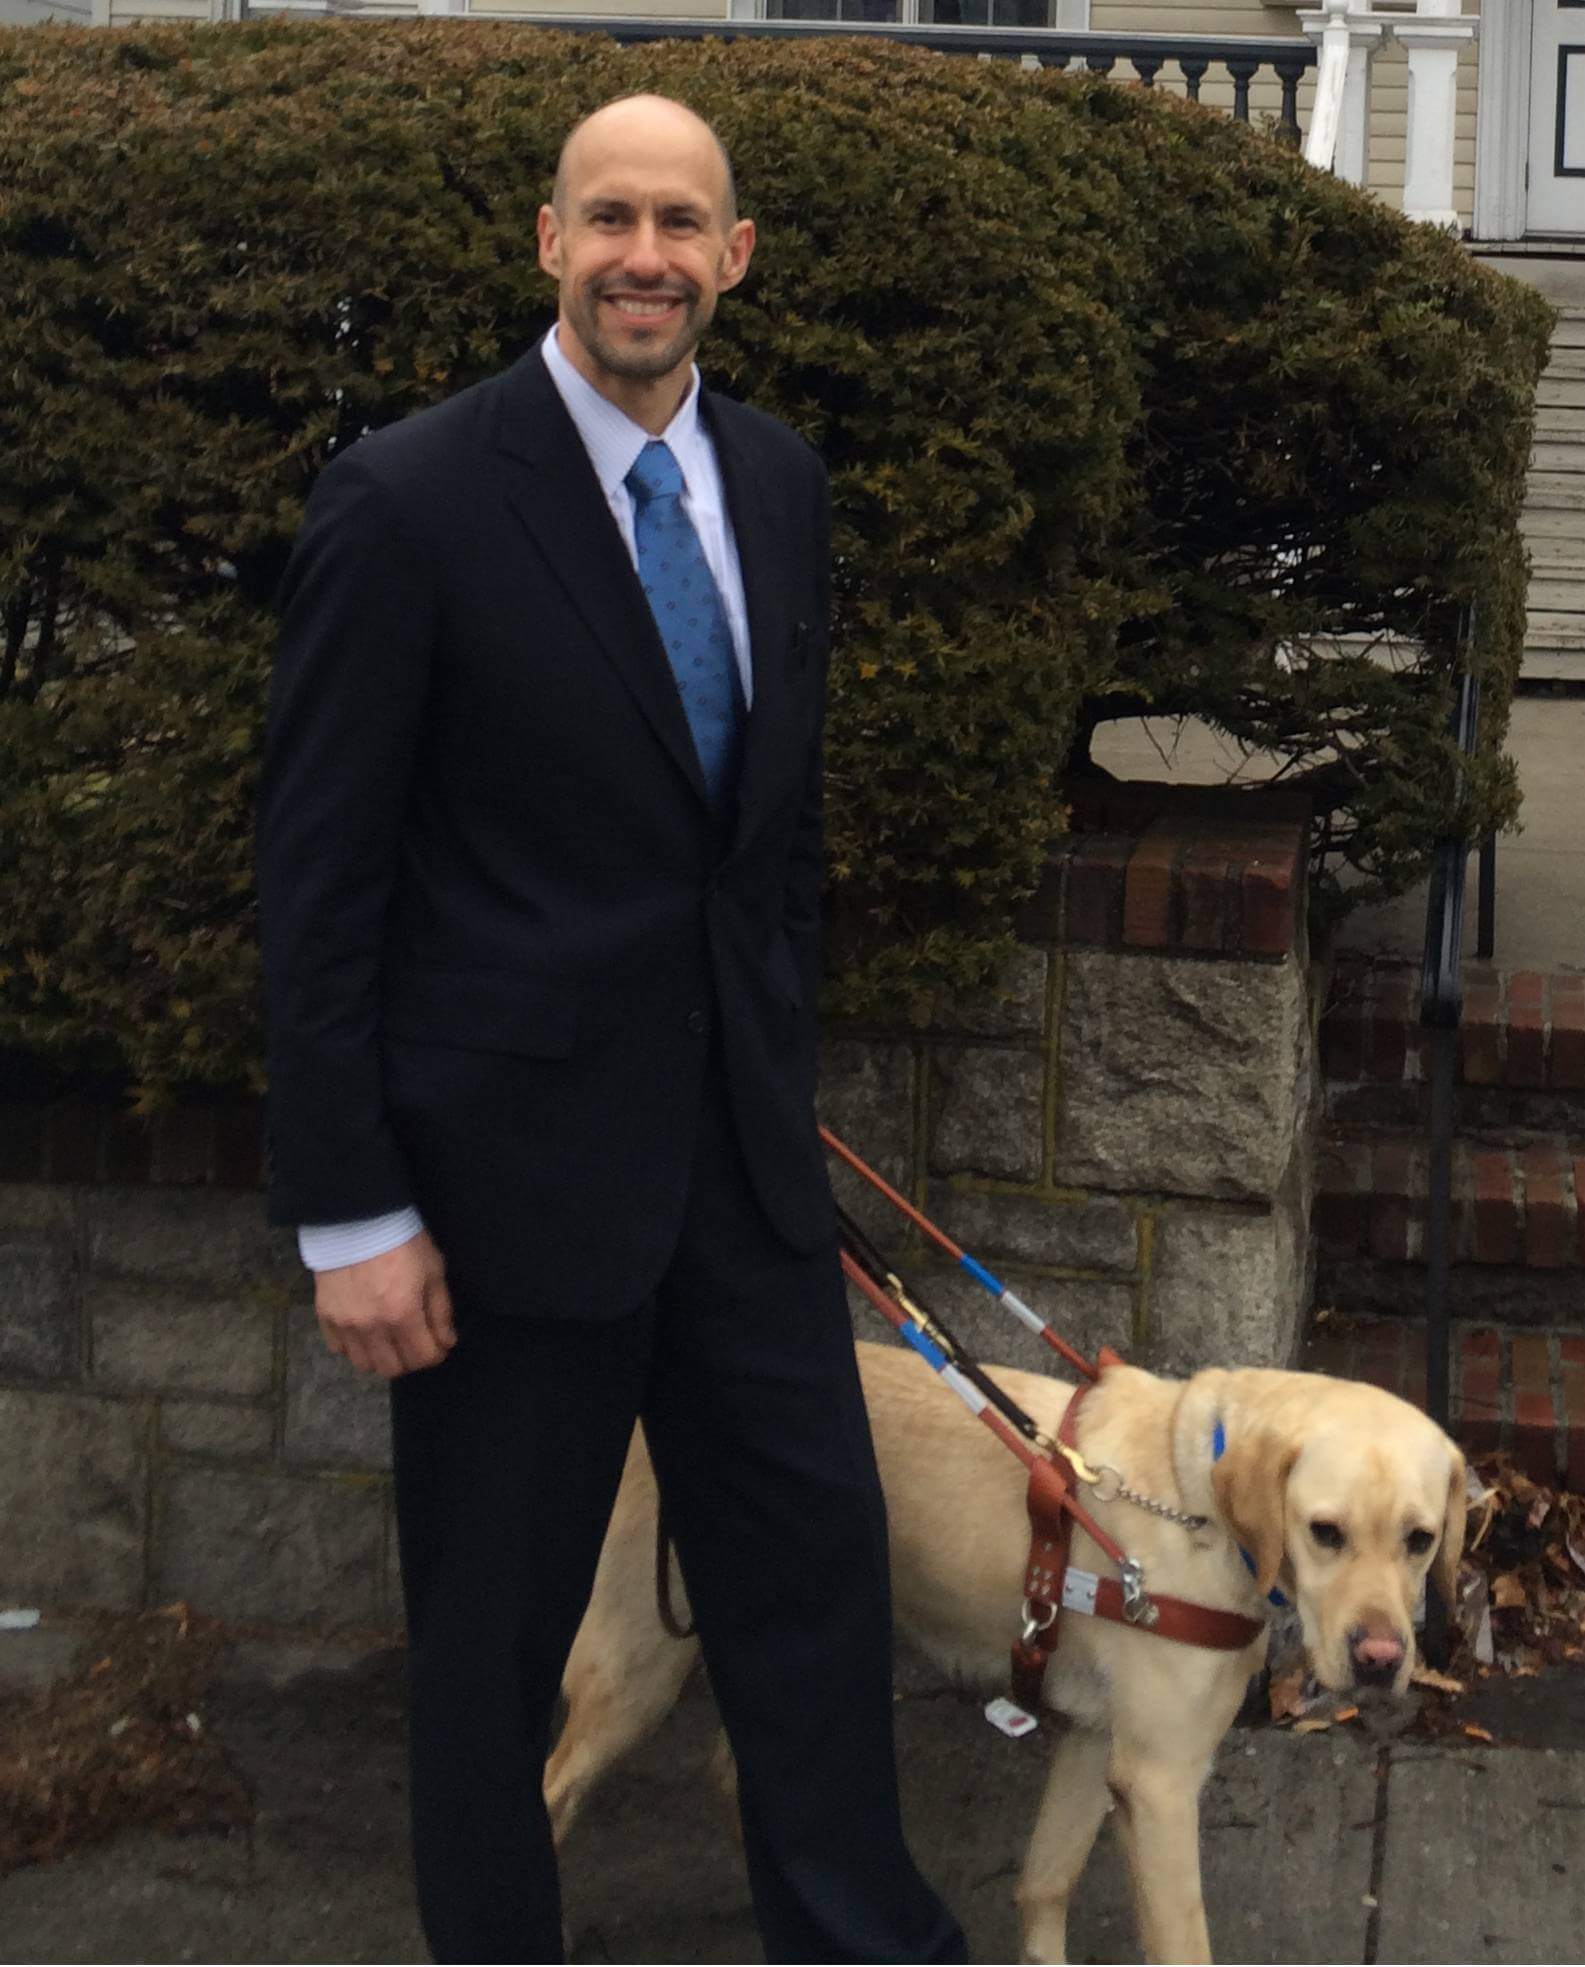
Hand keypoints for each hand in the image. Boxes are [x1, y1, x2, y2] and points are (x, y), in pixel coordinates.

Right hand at [314, 1229, 456, 1378]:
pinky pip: (339, 1349)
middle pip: (393, 1368)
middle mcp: (372, 1326)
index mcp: (403, 1314)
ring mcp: (345, 1324)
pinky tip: (364, 1330)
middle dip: (410, 1360)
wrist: (358, 1218)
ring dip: (381, 1357)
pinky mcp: (325, 1316)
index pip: (423, 1358)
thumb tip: (446, 1342)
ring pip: (364, 1364)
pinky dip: (354, 1347)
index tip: (439, 1345)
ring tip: (389, 1338)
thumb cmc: (402, 1241)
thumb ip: (441, 1311)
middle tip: (415, 1342)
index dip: (436, 1355)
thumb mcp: (433, 1270)